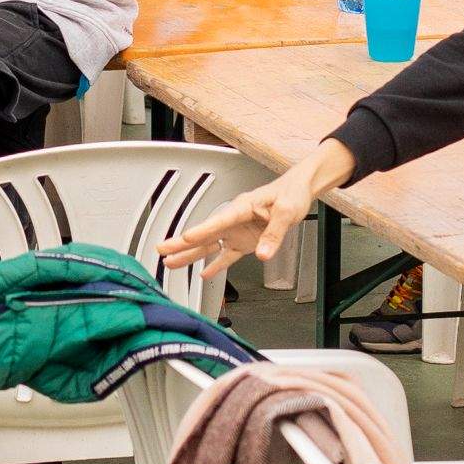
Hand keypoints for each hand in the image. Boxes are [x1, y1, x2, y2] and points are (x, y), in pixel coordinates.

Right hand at [161, 139, 353, 271]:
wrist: (300, 190)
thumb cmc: (291, 193)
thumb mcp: (287, 212)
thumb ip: (274, 234)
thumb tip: (262, 254)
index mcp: (242, 207)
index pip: (218, 221)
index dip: (201, 231)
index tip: (185, 239)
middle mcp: (235, 219)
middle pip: (205, 234)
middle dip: (182, 243)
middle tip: (162, 250)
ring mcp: (238, 231)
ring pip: (209, 245)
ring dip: (190, 254)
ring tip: (171, 263)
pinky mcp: (245, 240)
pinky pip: (227, 254)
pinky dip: (216, 264)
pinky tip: (204, 273)